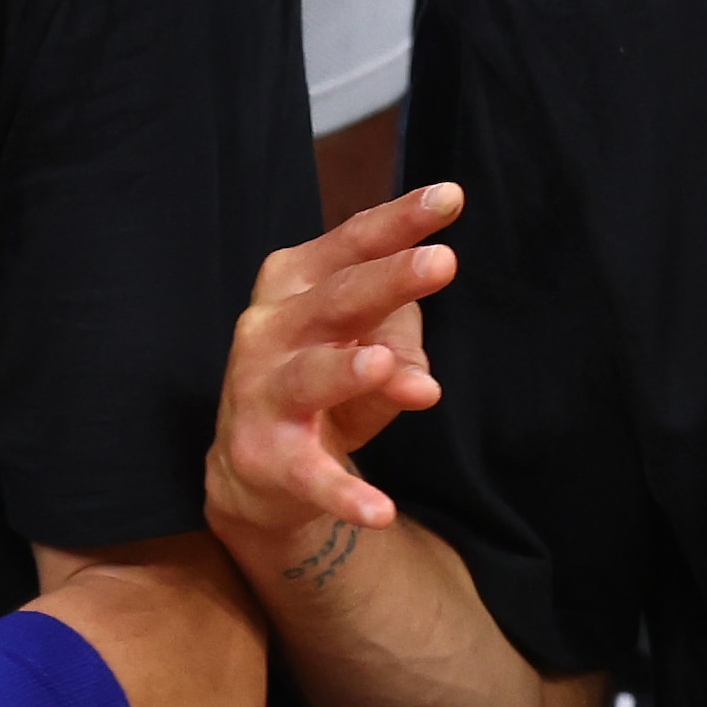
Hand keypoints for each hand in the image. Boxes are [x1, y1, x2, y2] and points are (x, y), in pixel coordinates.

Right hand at [204, 184, 460, 560]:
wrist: (256, 469)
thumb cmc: (325, 382)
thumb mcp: (369, 348)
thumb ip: (401, 345)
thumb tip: (423, 384)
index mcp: (295, 284)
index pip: (351, 245)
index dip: (398, 221)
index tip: (450, 197)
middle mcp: (269, 329)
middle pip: (334, 300)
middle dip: (386, 281)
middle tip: (441, 262)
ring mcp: (260, 392)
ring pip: (310, 377)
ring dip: (347, 371)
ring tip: (386, 366)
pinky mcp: (267, 458)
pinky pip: (311, 474)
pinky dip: (344, 493)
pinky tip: (380, 510)